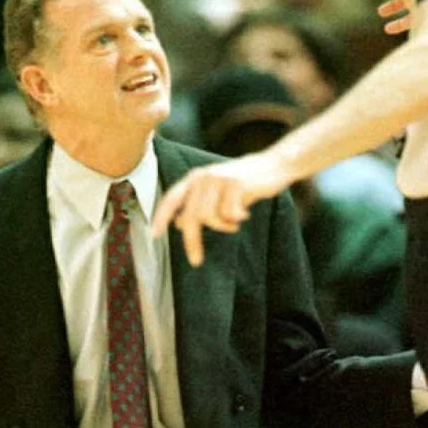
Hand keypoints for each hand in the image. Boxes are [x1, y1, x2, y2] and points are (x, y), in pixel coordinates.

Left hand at [152, 153, 288, 265]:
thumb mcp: (217, 194)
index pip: (171, 198)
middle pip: (191, 215)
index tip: (154, 235)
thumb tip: (179, 224)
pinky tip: (244, 214)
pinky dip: (236, 220)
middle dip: (192, 241)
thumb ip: (198, 206)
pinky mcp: (236, 183)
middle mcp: (203, 176)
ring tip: (234, 224)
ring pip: (210, 217)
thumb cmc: (243, 183)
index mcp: (195, 178)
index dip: (160, 216)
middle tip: (196, 260)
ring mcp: (219, 178)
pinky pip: (229, 214)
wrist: (273, 166)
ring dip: (223, 227)